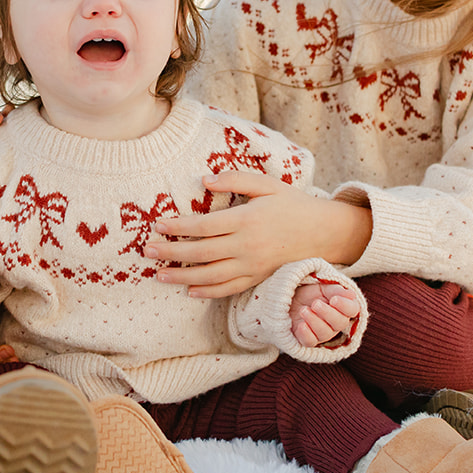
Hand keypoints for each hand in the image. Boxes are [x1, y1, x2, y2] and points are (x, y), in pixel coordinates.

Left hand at [146, 172, 372, 298]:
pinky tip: (190, 290)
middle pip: (201, 252)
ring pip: (211, 276)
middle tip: (148, 251)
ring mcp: (253, 266)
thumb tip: (204, 180)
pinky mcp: (258, 278)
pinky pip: (229, 289)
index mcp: (247, 220)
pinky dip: (208, 292)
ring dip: (182, 277)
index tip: (158, 224)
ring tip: (160, 275)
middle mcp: (247, 246)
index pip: (204, 226)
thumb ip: (235, 179)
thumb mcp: (267, 184)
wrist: (324, 232)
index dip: (178, 227)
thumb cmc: (293, 204)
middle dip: (172, 253)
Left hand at [289, 279, 362, 347]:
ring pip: (325, 333)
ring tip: (303, 310)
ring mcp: (322, 333)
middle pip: (340, 323)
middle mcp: (335, 323)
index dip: (345, 306)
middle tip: (315, 303)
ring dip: (314, 321)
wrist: (289, 299)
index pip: (352, 310)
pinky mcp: (308, 339)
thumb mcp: (322, 288)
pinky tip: (301, 325)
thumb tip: (352, 295)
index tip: (334, 299)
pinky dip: (306, 334)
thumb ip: (336, 291)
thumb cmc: (309, 294)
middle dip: (327, 313)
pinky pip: (311, 342)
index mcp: (342, 308)